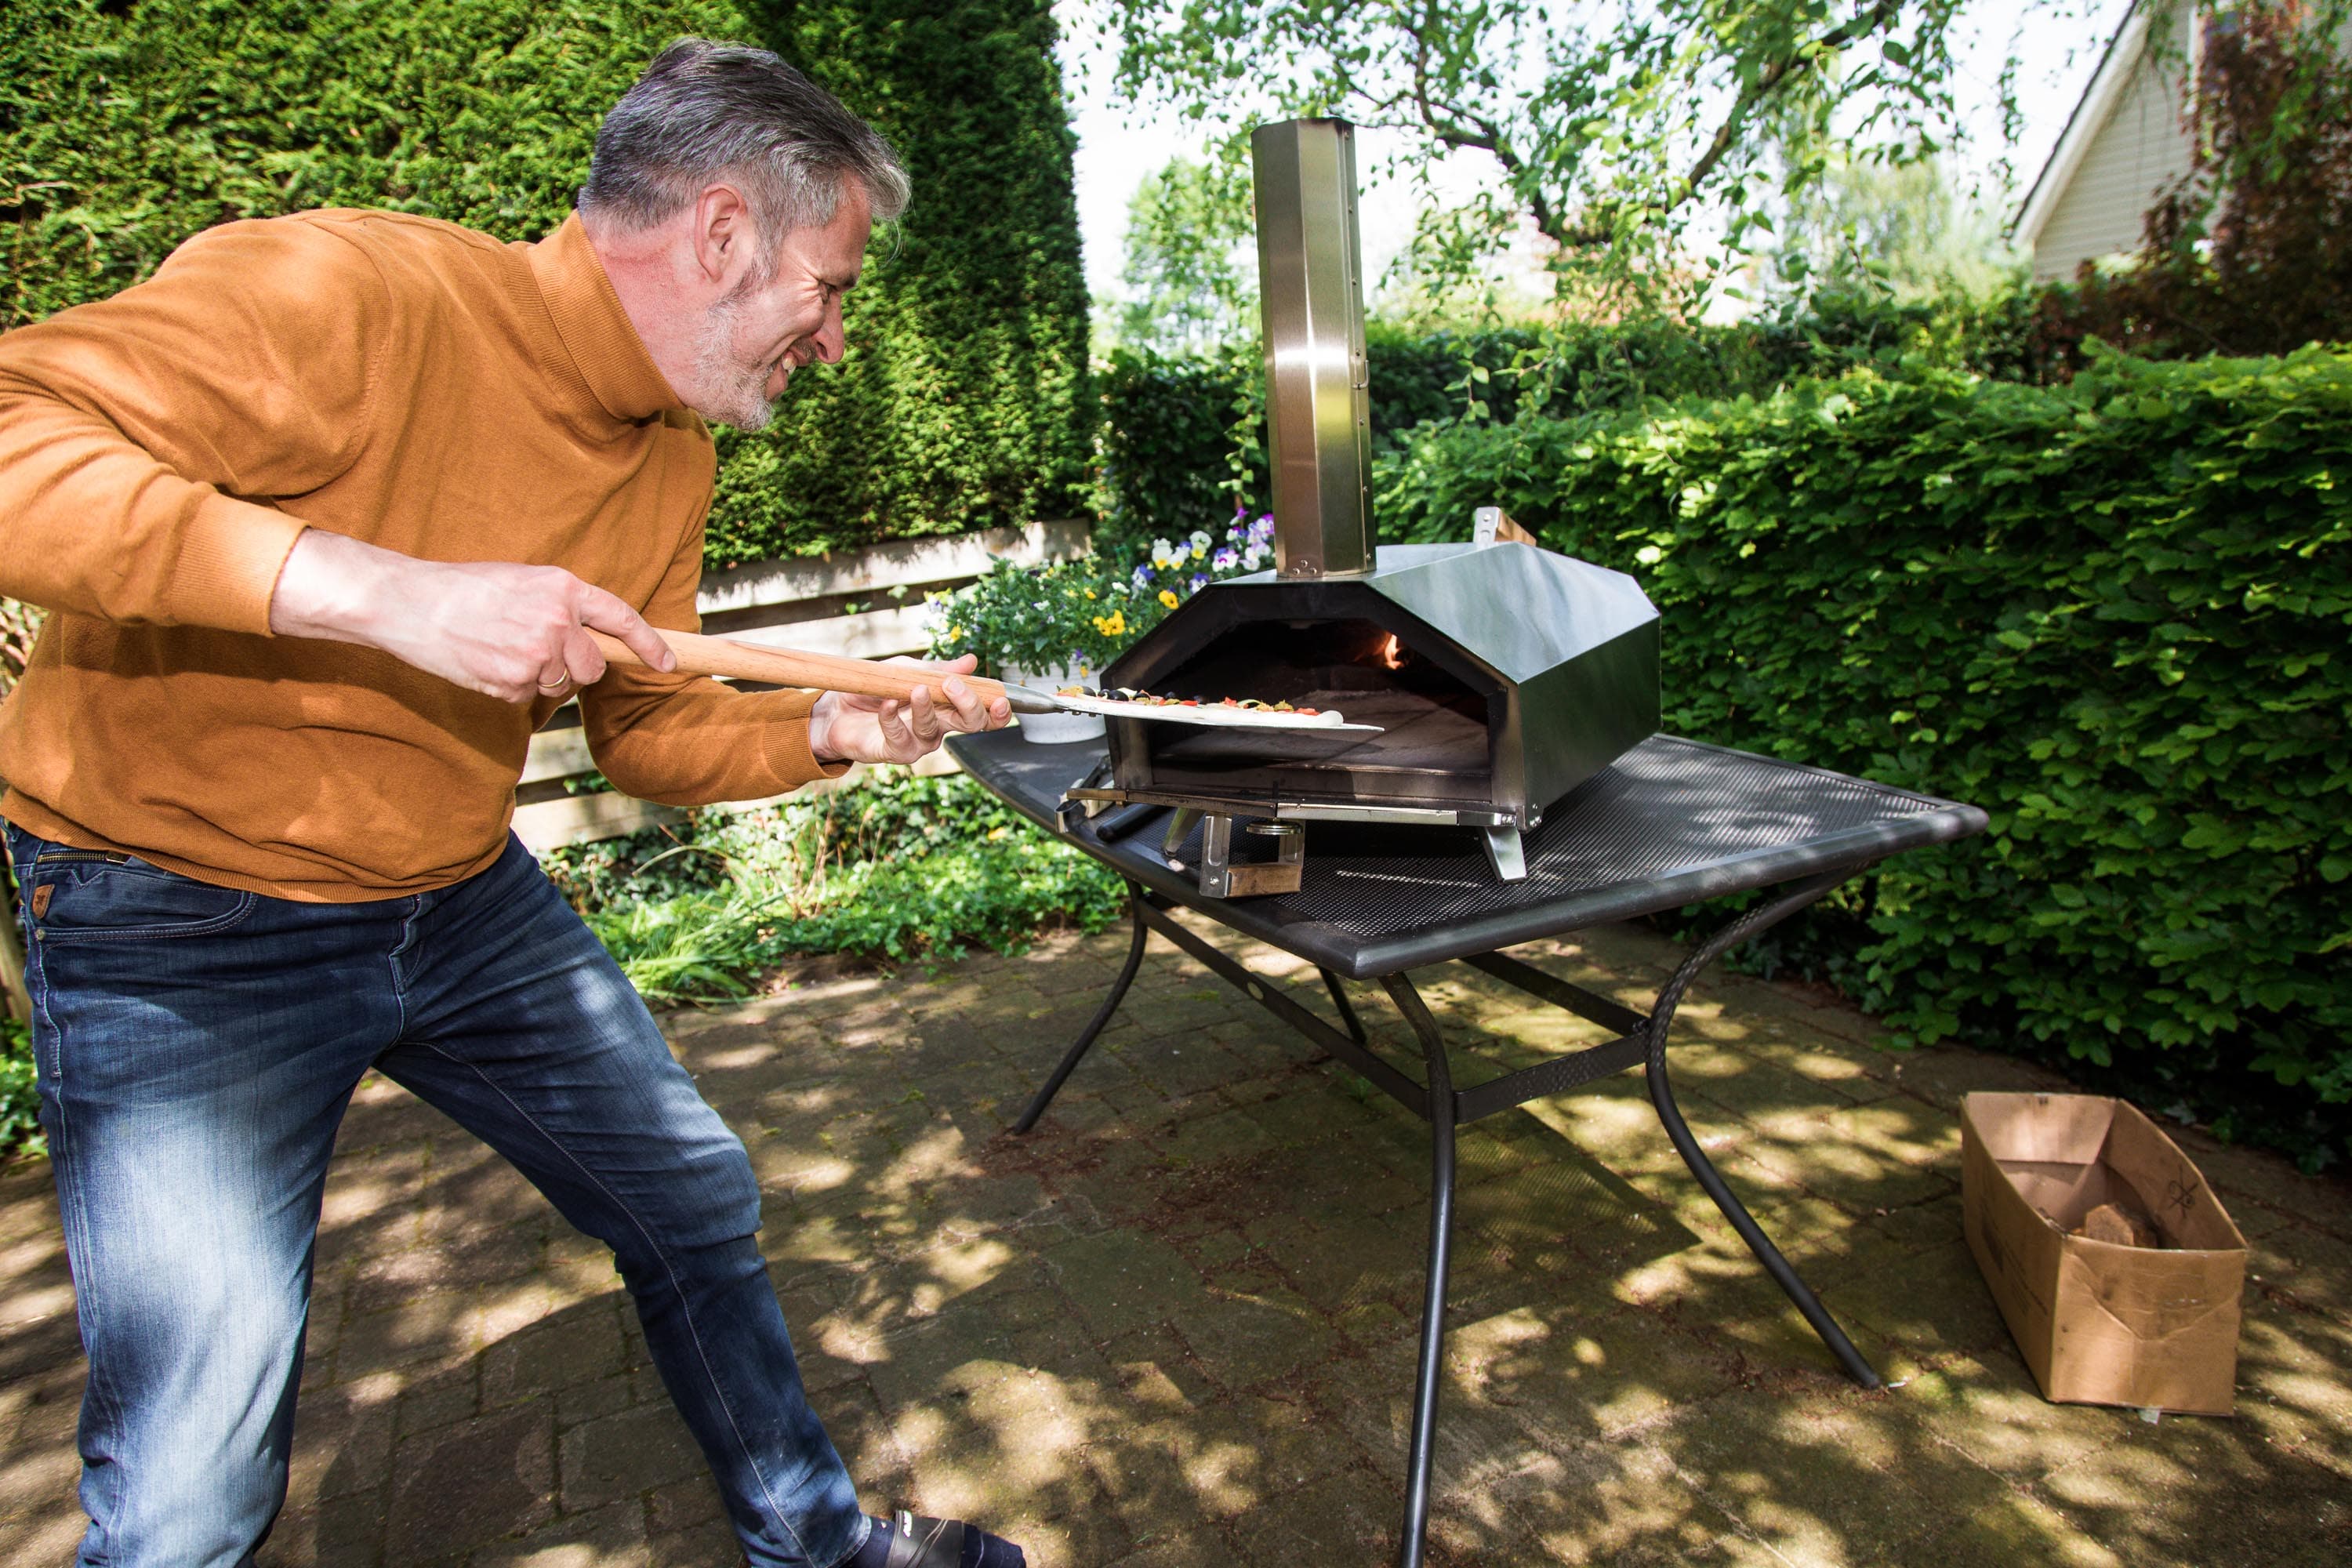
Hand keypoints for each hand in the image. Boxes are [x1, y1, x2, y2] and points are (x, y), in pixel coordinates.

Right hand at [268, 529, 675, 700]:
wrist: (407, 602)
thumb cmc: (461, 589)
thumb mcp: (520, 581)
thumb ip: (559, 605)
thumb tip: (589, 636)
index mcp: (562, 587)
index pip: (620, 618)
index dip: (648, 644)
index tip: (668, 663)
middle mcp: (557, 621)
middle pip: (592, 666)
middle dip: (573, 667)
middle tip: (535, 650)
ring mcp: (536, 655)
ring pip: (560, 685)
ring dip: (538, 677)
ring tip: (499, 648)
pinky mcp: (512, 683)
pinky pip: (527, 697)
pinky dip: (509, 687)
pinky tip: (483, 662)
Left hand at [806, 654, 1011, 763]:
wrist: (836, 707)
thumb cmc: (875, 688)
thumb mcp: (906, 670)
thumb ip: (937, 669)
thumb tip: (972, 660)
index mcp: (947, 706)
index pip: (982, 712)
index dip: (997, 710)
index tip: (1000, 698)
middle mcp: (939, 727)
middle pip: (970, 724)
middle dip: (967, 704)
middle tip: (952, 685)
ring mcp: (918, 742)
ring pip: (934, 729)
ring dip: (925, 708)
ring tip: (914, 690)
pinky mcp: (894, 752)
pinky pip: (901, 738)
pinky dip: (893, 719)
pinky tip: (885, 704)